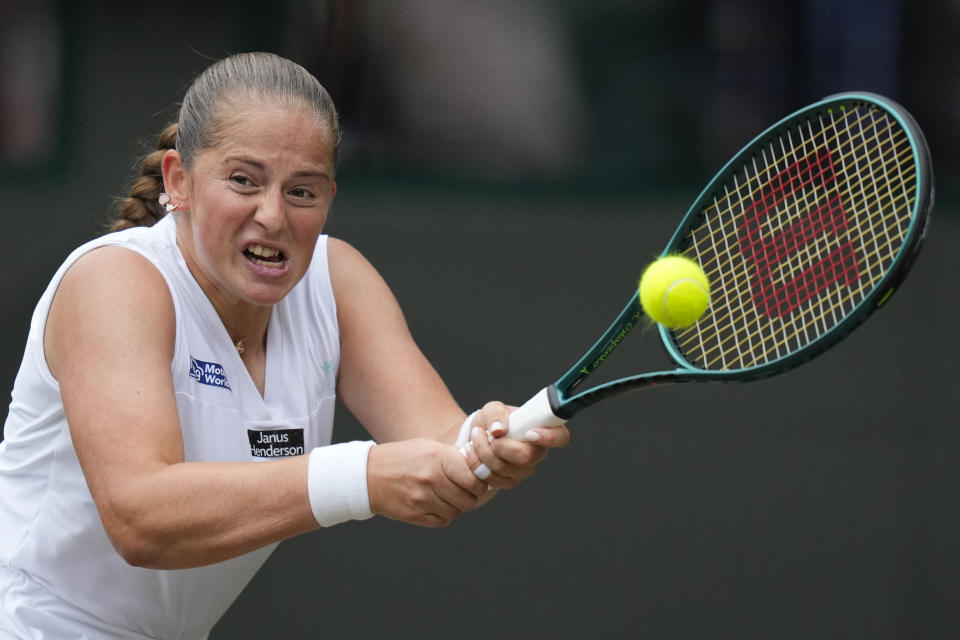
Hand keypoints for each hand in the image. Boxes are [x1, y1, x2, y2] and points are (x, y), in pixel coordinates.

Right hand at [366, 438, 488, 526]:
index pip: (473, 478)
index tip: (475, 480)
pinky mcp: (414, 514)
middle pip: (469, 499)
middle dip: (470, 496)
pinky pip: (442, 520)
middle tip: (463, 490)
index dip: (479, 482)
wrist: (367, 475)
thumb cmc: (402, 458)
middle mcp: (431, 479)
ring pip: (456, 512)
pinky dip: (443, 515)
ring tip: (445, 495)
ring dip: (455, 506)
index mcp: (437, 458)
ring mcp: (422, 499)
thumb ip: (453, 457)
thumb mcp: (428, 447)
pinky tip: (434, 503)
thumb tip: (479, 467)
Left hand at [461, 401, 570, 489]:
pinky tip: (471, 453)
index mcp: (542, 429)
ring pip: (506, 469)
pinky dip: (478, 465)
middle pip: (527, 457)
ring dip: (483, 453)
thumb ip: (495, 413)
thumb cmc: (490, 421)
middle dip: (500, 446)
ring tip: (475, 438)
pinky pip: (495, 480)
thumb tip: (499, 430)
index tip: (529, 433)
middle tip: (487, 434)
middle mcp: (537, 452)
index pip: (561, 437)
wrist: (474, 438)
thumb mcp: (491, 408)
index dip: (550, 438)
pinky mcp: (510, 481)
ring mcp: (524, 469)